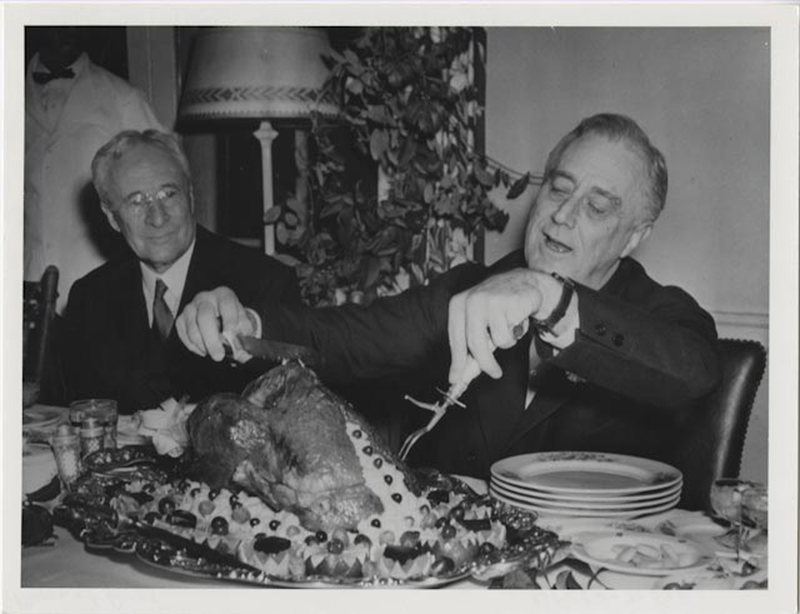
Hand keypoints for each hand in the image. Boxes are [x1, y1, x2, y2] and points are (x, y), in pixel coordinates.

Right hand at [175, 287, 255, 361]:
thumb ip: (244, 333)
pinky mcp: (181, 318)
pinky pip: (184, 334)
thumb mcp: (243, 321)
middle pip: (205, 316)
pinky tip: (204, 350)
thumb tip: (241, 349)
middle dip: (212, 339)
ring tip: (213, 353)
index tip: (231, 334)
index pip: (226, 304)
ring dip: (202, 345)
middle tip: (219, 355)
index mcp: (223, 295)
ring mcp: (190, 307)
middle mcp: (205, 298)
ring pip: (192, 327)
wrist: (219, 313)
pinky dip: (193, 346)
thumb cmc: (232, 317)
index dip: (229, 319)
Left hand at [447, 268, 560, 382]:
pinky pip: (510, 334)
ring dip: (506, 342)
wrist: (524, 282)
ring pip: (496, 341)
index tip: (455, 378)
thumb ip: (471, 343)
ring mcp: (488, 301)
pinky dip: (515, 334)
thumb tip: (462, 372)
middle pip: (474, 344)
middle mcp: (470, 301)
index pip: (455, 339)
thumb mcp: (479, 320)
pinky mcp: (506, 303)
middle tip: (494, 373)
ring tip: (508, 328)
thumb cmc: (499, 305)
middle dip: (485, 364)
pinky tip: (516, 320)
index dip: (456, 362)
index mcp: (458, 304)